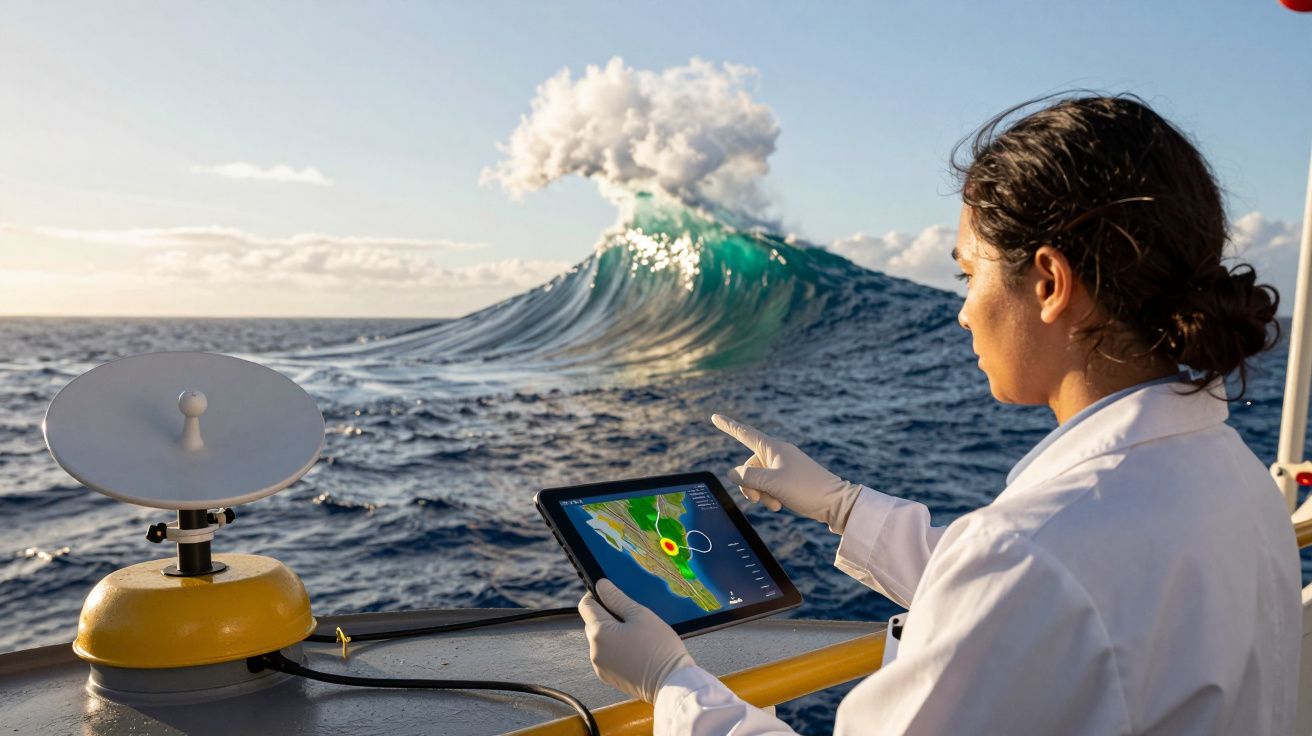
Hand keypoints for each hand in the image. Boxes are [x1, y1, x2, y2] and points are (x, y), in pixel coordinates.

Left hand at [578, 579, 695, 702]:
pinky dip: (617, 649)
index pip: (586, 605)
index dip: (598, 596)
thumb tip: (601, 585)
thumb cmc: (660, 648)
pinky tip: (637, 650)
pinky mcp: (609, 677)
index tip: (615, 596)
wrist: (672, 683)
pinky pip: (608, 655)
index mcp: (599, 633)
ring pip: (601, 640)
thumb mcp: (640, 615)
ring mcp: (601, 667)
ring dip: (614, 633)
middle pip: (593, 623)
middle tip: (634, 618)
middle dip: (609, 616)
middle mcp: (594, 651)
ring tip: (638, 636)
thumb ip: (617, 598)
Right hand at [712, 413, 862, 532]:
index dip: (728, 426)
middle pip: (749, 465)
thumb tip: (733, 473)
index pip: (745, 433)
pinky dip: (769, 495)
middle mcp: (778, 453)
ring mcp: (784, 466)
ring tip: (774, 505)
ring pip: (758, 478)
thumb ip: (748, 477)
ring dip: (760, 493)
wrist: (835, 503)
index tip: (714, 417)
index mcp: (774, 447)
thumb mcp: (772, 483)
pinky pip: (769, 485)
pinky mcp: (790, 479)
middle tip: (758, 499)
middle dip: (749, 484)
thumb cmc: (805, 489)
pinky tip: (780, 505)